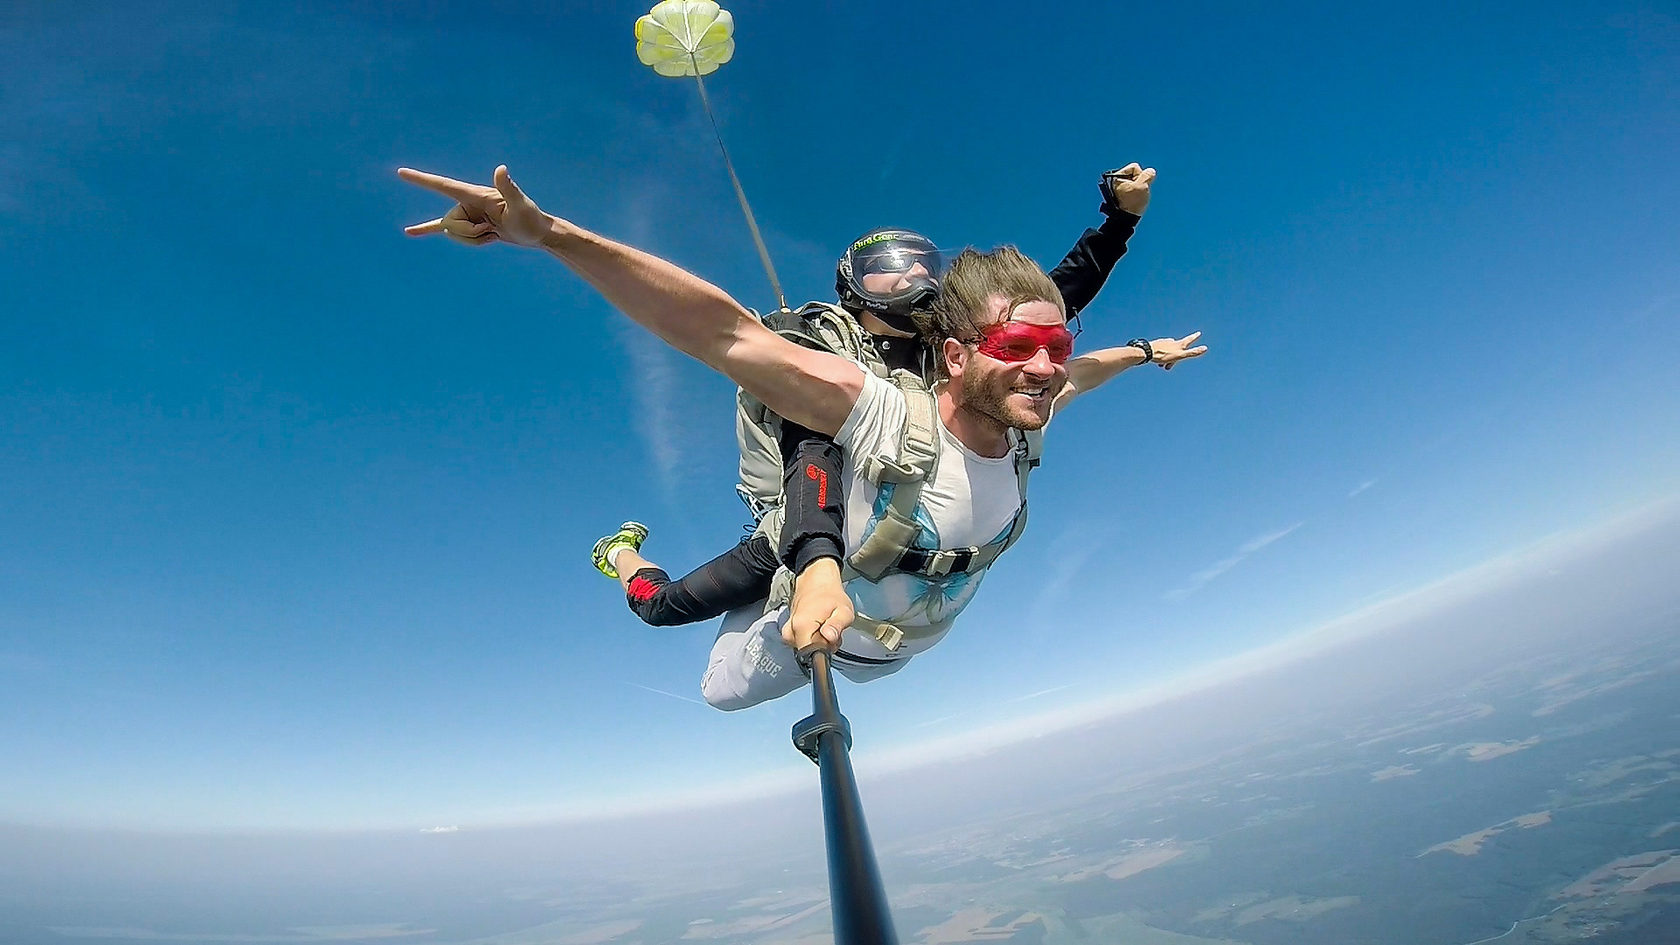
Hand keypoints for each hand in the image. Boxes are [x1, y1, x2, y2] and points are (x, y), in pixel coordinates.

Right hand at [398, 165, 553, 247]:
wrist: (536, 233)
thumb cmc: (530, 219)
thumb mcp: (521, 206)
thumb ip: (509, 188)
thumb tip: (501, 169)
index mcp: (476, 195)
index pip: (444, 186)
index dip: (422, 180)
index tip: (401, 172)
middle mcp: (468, 202)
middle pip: (450, 223)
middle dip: (470, 235)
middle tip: (494, 230)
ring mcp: (467, 213)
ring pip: (454, 234)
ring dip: (473, 242)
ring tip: (494, 234)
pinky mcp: (469, 224)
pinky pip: (443, 228)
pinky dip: (425, 229)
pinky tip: (409, 232)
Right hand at [782, 558, 852, 654]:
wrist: (817, 581)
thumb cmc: (831, 595)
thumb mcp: (843, 610)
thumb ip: (837, 625)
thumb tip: (829, 638)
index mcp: (802, 626)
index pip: (809, 655)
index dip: (824, 654)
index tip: (831, 643)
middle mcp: (791, 630)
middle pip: (808, 654)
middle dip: (823, 647)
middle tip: (832, 631)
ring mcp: (788, 630)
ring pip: (806, 649)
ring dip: (819, 643)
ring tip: (826, 627)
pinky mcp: (789, 630)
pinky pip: (802, 643)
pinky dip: (812, 638)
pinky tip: (819, 628)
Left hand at [1103, 163, 1156, 216]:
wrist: (1125, 219)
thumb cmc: (1132, 202)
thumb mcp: (1143, 186)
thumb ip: (1147, 175)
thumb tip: (1150, 171)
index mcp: (1117, 177)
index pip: (1135, 167)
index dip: (1141, 175)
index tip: (1138, 186)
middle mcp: (1115, 181)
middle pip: (1134, 175)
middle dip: (1140, 182)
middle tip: (1137, 193)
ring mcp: (1118, 188)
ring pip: (1134, 183)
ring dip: (1138, 188)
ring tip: (1136, 198)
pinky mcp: (1121, 195)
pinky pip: (1132, 189)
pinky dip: (1135, 193)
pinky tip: (1134, 201)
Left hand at [1151, 331, 1206, 370]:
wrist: (1147, 352)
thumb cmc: (1164, 355)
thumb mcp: (1180, 355)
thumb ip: (1193, 352)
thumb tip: (1206, 348)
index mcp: (1178, 344)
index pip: (1189, 340)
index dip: (1194, 337)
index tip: (1198, 333)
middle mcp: (1171, 342)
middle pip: (1177, 350)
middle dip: (1175, 359)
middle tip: (1168, 367)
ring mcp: (1164, 342)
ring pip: (1168, 352)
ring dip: (1167, 359)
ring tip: (1162, 366)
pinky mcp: (1156, 345)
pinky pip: (1161, 352)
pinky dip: (1161, 357)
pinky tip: (1156, 360)